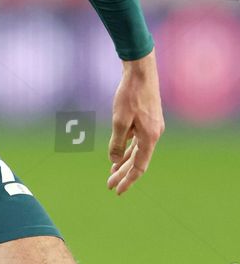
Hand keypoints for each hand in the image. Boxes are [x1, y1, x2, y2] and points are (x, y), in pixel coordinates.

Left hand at [107, 50, 164, 194]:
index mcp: (149, 137)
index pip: (139, 167)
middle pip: (138, 161)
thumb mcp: (119, 121)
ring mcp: (152, 128)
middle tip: (109, 185)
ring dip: (124, 162)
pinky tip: (119, 155)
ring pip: (137, 151)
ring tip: (113, 173)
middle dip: (123, 174)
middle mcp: (154, 135)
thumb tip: (114, 161)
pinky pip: (137, 141)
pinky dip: (128, 149)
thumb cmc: (130, 95)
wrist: (141, 72)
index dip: (128, 180)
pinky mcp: (148, 121)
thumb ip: (117, 143)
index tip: (117, 191)